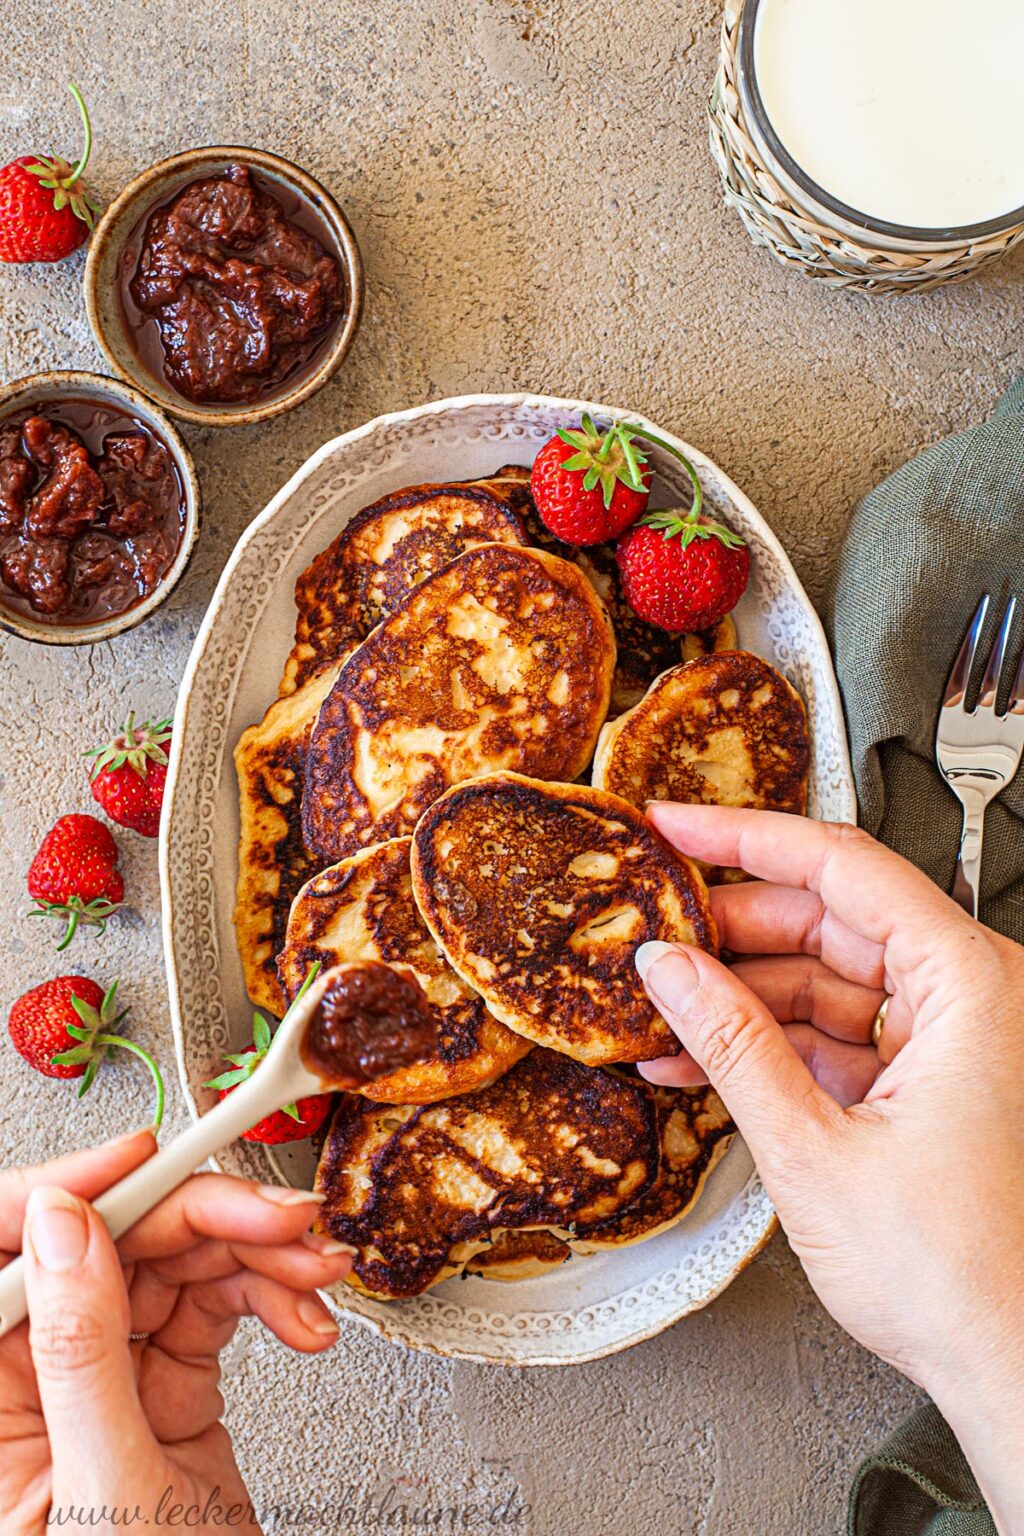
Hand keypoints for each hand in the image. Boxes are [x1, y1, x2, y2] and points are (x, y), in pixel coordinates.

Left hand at [0, 1132, 352, 1533]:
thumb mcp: (101, 1489)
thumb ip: (77, 1350)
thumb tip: (67, 1228)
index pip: (3, 1254)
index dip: (65, 1191)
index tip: (141, 1161)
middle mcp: (35, 1381)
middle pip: (106, 1244)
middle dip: (200, 1217)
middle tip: (279, 1215)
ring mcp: (105, 1381)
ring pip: (170, 1263)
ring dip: (254, 1252)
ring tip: (314, 1268)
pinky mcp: (166, 1387)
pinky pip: (214, 1304)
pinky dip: (269, 1298)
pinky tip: (303, 1317)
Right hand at [636, 806, 1023, 1535]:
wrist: (1011, 1369)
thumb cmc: (960, 1277)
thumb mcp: (813, 1149)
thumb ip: (731, 1044)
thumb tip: (669, 969)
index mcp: (972, 985)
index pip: (844, 866)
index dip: (744, 839)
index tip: (674, 826)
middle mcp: (971, 998)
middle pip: (830, 919)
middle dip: (729, 931)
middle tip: (649, 930)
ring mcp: (949, 1040)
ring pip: (826, 978)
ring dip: (738, 997)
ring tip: (658, 1009)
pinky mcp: (927, 1082)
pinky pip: (835, 1034)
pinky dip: (769, 1044)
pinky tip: (696, 1057)